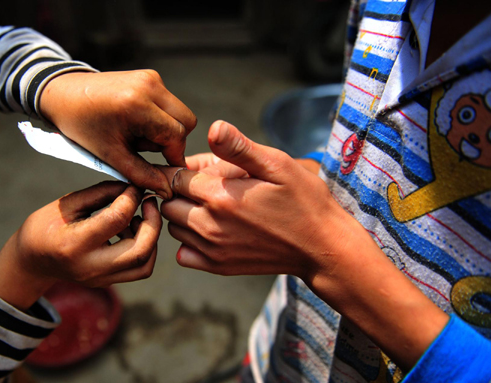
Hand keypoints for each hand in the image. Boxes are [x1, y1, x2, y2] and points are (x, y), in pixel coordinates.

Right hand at [0, 182, 161, 310]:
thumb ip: (101, 193)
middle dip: (153, 223)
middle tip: (150, 203)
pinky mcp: (108, 282)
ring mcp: (100, 279)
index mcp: (74, 243)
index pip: (116, 219)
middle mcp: (90, 266)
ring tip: (138, 218)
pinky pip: (139, 269)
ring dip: (151, 238)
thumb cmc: (45, 226)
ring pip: (144, 264)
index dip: (131, 198)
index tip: (133, 186)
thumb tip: (133, 186)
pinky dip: (145, 248)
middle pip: (140, 250)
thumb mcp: (67, 204)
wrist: (31, 261)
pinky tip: (132, 231)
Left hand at [39, 70, 196, 198]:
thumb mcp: (111, 155)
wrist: (64, 94)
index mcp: (137, 105)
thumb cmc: (83, 125)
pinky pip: (169, 103)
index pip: (176, 135)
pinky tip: (136, 121)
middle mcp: (149, 86)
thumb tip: (168, 190)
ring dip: (166, 129)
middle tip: (144, 148)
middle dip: (172, 141)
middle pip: (186, 122)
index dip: (174, 156)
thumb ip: (142, 174)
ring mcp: (151, 77)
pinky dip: (159, 117)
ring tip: (137, 134)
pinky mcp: (150, 76)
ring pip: (180, 113)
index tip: (165, 169)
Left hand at [160, 120, 447, 369]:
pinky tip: (210, 230)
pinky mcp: (218, 267)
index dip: (181, 169)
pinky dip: (188, 241)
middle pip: (169, 202)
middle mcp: (209, 225)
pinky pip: (183, 254)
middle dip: (180, 191)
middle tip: (204, 185)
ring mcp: (212, 249)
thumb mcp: (278, 165)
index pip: (174, 177)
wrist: (321, 247)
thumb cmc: (303, 201)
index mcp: (220, 196)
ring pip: (173, 227)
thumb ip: (240, 148)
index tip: (197, 168)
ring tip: (209, 206)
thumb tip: (213, 127)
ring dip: (183, 214)